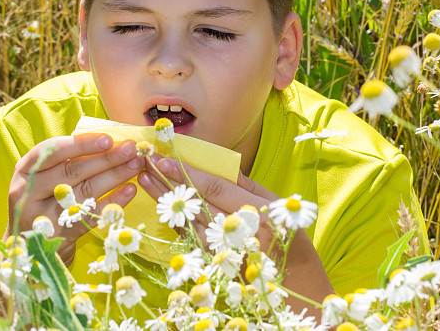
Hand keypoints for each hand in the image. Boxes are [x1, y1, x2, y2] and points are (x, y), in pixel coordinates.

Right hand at [6, 133, 144, 264]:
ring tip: (136, 165)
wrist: (31, 245)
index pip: (53, 151)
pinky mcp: (61, 236)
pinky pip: (92, 215)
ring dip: (115, 176)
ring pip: (85, 192)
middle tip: (131, 149)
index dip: (81, 144)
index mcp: (25, 170)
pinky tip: (130, 190)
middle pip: (72, 171)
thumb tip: (109, 142)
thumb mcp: (44, 176)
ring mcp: (44, 217)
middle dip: (106, 158)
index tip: (108, 139)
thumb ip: (66, 160)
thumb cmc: (43, 198)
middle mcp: (29, 193)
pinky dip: (113, 202)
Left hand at [138, 153, 332, 314]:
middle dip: (167, 180)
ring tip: (145, 179)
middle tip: (146, 163)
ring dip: (163, 199)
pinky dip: (173, 218)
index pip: (213, 187)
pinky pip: (189, 236)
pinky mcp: (215, 262)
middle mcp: (236, 232)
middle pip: (194, 202)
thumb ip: (245, 183)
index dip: (186, 172)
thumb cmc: (288, 236)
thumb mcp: (274, 204)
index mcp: (254, 212)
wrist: (294, 280)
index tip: (164, 159)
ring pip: (185, 219)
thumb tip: (216, 163)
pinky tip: (159, 203)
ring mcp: (223, 250)